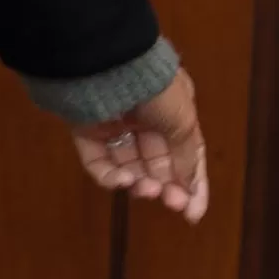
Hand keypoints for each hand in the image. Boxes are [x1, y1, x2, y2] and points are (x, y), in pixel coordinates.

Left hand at [70, 67, 208, 223]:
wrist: (108, 63)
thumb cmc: (155, 87)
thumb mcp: (184, 121)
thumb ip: (187, 156)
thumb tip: (189, 186)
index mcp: (173, 111)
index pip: (185, 154)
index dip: (190, 185)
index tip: (191, 214)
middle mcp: (144, 119)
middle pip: (155, 164)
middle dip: (164, 186)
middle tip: (170, 202)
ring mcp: (114, 125)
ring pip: (127, 166)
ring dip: (138, 183)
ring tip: (145, 188)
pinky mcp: (86, 130)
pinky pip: (98, 162)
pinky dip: (109, 176)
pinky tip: (122, 181)